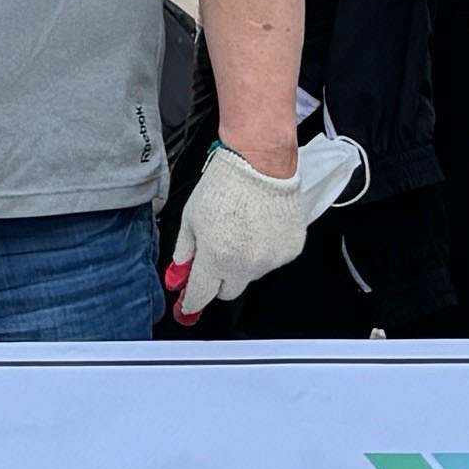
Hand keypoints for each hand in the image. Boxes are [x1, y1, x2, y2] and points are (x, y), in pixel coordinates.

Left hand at [163, 127, 368, 323]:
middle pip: (228, 292)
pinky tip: (260, 227)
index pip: (201, 295)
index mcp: (216, 258)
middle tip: (216, 257)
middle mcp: (246, 264)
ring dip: (244, 261)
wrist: (260, 165)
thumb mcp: (191, 218)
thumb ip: (185, 251)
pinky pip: (272, 261)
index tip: (188, 303)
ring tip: (242, 229)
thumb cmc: (226, 185)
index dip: (192, 301)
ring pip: (251, 275)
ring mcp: (271, 259)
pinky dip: (265, 250)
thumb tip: (178, 274)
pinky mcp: (290, 251)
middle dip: (219, 280)